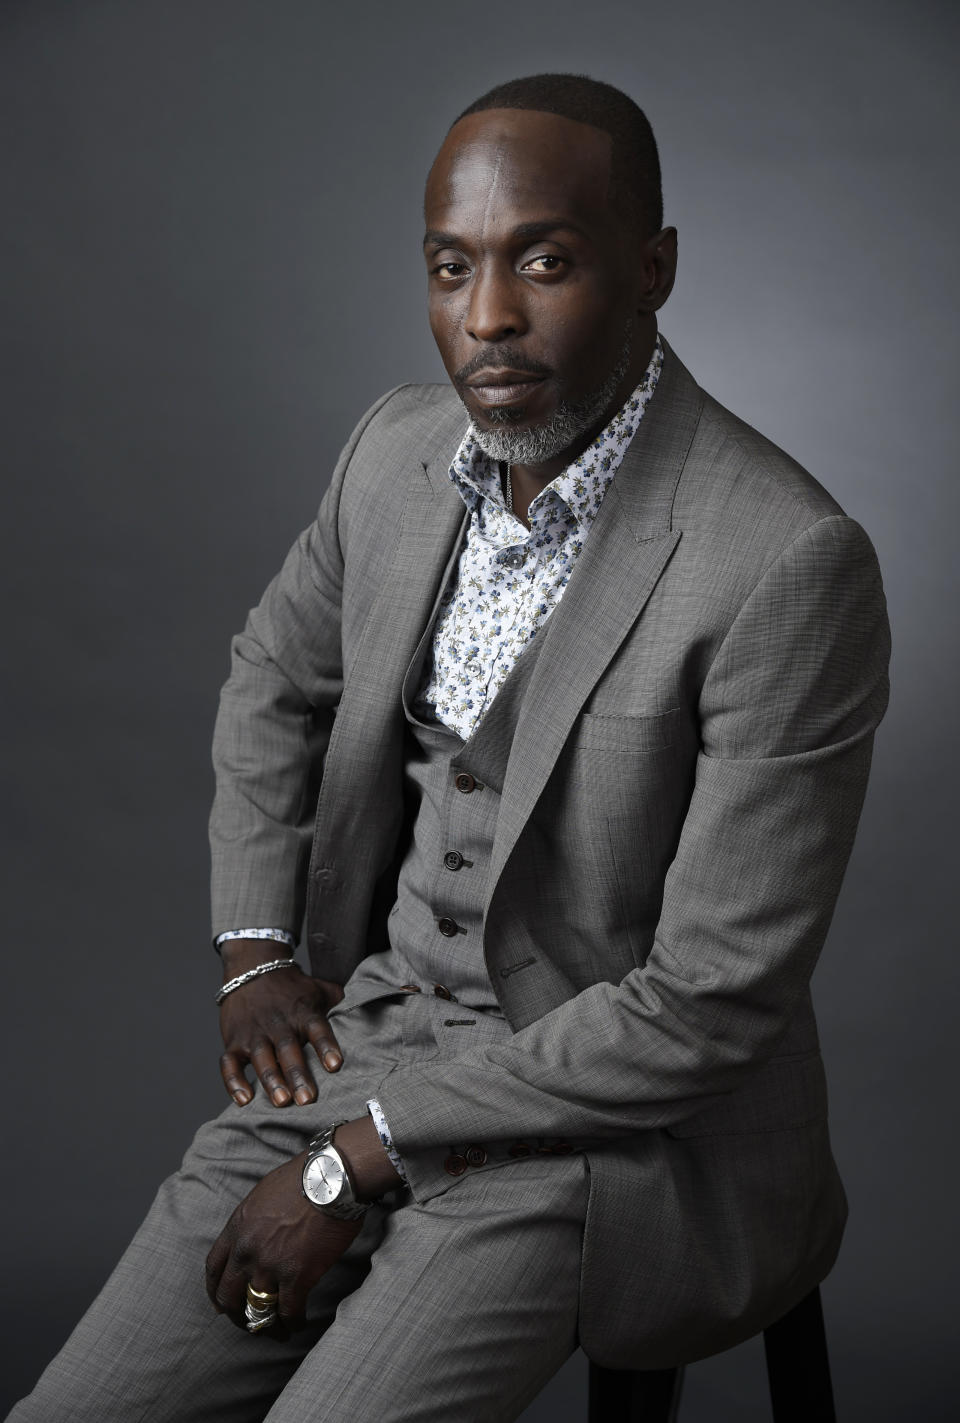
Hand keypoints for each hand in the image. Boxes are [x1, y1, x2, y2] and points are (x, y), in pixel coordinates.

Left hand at [204, 1151, 362, 1331]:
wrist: (331, 1178)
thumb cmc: (303, 1178)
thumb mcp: (264, 1195)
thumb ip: (252, 1221)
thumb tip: (257, 1236)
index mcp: (237, 1228)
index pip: (214, 1269)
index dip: (215, 1291)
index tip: (220, 1304)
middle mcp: (247, 1251)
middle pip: (229, 1297)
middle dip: (237, 1315)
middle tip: (250, 1322)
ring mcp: (270, 1266)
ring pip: (257, 1311)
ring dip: (267, 1326)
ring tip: (277, 1331)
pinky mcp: (297, 1277)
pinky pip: (289, 1312)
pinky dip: (293, 1323)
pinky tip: (299, 1324)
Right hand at [219, 941, 344, 1106]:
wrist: (251, 968)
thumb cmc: (291, 987)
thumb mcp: (318, 989)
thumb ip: (340, 1002)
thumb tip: (369, 1010)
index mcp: (303, 1011)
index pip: (317, 1028)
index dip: (326, 1046)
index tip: (335, 1065)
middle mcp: (278, 1022)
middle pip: (289, 1049)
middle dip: (297, 1074)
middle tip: (307, 1099)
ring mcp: (254, 1032)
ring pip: (261, 1057)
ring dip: (271, 1080)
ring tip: (282, 1101)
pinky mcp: (233, 1041)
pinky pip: (229, 1063)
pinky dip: (233, 1082)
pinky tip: (244, 1100)